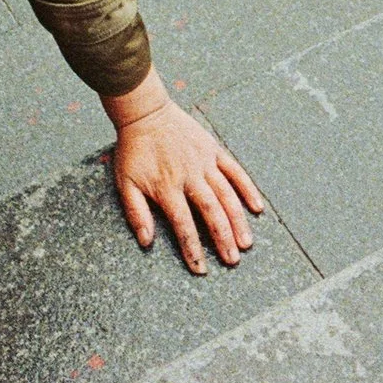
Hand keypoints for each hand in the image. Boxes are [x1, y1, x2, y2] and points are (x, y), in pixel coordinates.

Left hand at [104, 67, 263, 273]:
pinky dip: (247, 189)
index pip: (184, 225)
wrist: (145, 113)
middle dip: (223, 239)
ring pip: (227, 195)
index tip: (201, 270)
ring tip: (246, 243)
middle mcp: (189, 176)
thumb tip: (146, 242)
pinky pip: (235, 171)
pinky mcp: (213, 150)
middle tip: (233, 261)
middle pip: (211, 212)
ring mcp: (205, 162)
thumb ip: (136, 213)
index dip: (193, 249)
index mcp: (167, 187)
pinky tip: (257, 208)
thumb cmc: (133, 151)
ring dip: (238, 220)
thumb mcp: (125, 183)